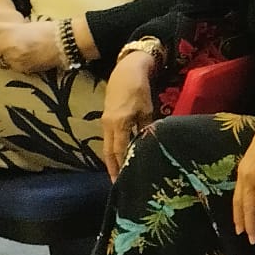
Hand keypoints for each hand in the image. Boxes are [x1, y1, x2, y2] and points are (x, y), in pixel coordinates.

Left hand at [0, 19, 61, 74]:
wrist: (68, 42)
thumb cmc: (46, 30)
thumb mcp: (20, 25)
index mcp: (6, 32)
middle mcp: (7, 47)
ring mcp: (15, 60)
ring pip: (0, 62)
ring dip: (3, 58)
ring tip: (18, 51)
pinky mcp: (24, 69)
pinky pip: (12, 68)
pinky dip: (15, 64)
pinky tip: (26, 58)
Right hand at [100, 53, 157, 180]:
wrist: (126, 71)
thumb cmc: (140, 89)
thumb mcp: (147, 110)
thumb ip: (146, 128)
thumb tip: (148, 144)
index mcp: (119, 123)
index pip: (119, 150)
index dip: (121, 165)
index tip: (125, 179)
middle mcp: (108, 125)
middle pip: (109, 151)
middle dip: (112, 168)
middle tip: (117, 184)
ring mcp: (105, 121)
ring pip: (107, 145)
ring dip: (111, 160)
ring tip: (116, 174)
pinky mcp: (106, 118)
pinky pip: (109, 138)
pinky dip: (112, 149)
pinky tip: (117, 156)